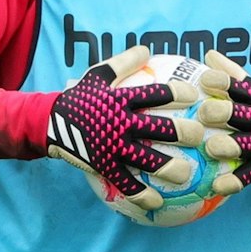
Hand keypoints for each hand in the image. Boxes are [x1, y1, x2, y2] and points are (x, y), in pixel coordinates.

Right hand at [48, 46, 221, 205]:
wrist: (48, 122)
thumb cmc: (82, 97)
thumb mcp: (98, 74)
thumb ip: (124, 62)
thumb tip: (147, 47)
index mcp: (122, 99)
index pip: (156, 93)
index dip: (179, 93)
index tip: (197, 95)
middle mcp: (120, 123)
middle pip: (159, 128)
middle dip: (184, 133)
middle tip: (202, 137)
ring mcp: (112, 147)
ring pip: (146, 160)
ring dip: (169, 169)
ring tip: (187, 175)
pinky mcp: (104, 166)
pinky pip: (126, 184)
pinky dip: (141, 195)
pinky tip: (157, 204)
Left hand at [198, 52, 250, 189]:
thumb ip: (232, 74)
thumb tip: (208, 54)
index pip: (241, 87)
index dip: (224, 82)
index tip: (205, 79)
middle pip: (243, 114)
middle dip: (224, 113)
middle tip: (203, 113)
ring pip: (246, 145)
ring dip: (230, 145)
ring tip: (212, 147)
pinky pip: (247, 176)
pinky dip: (233, 181)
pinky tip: (217, 186)